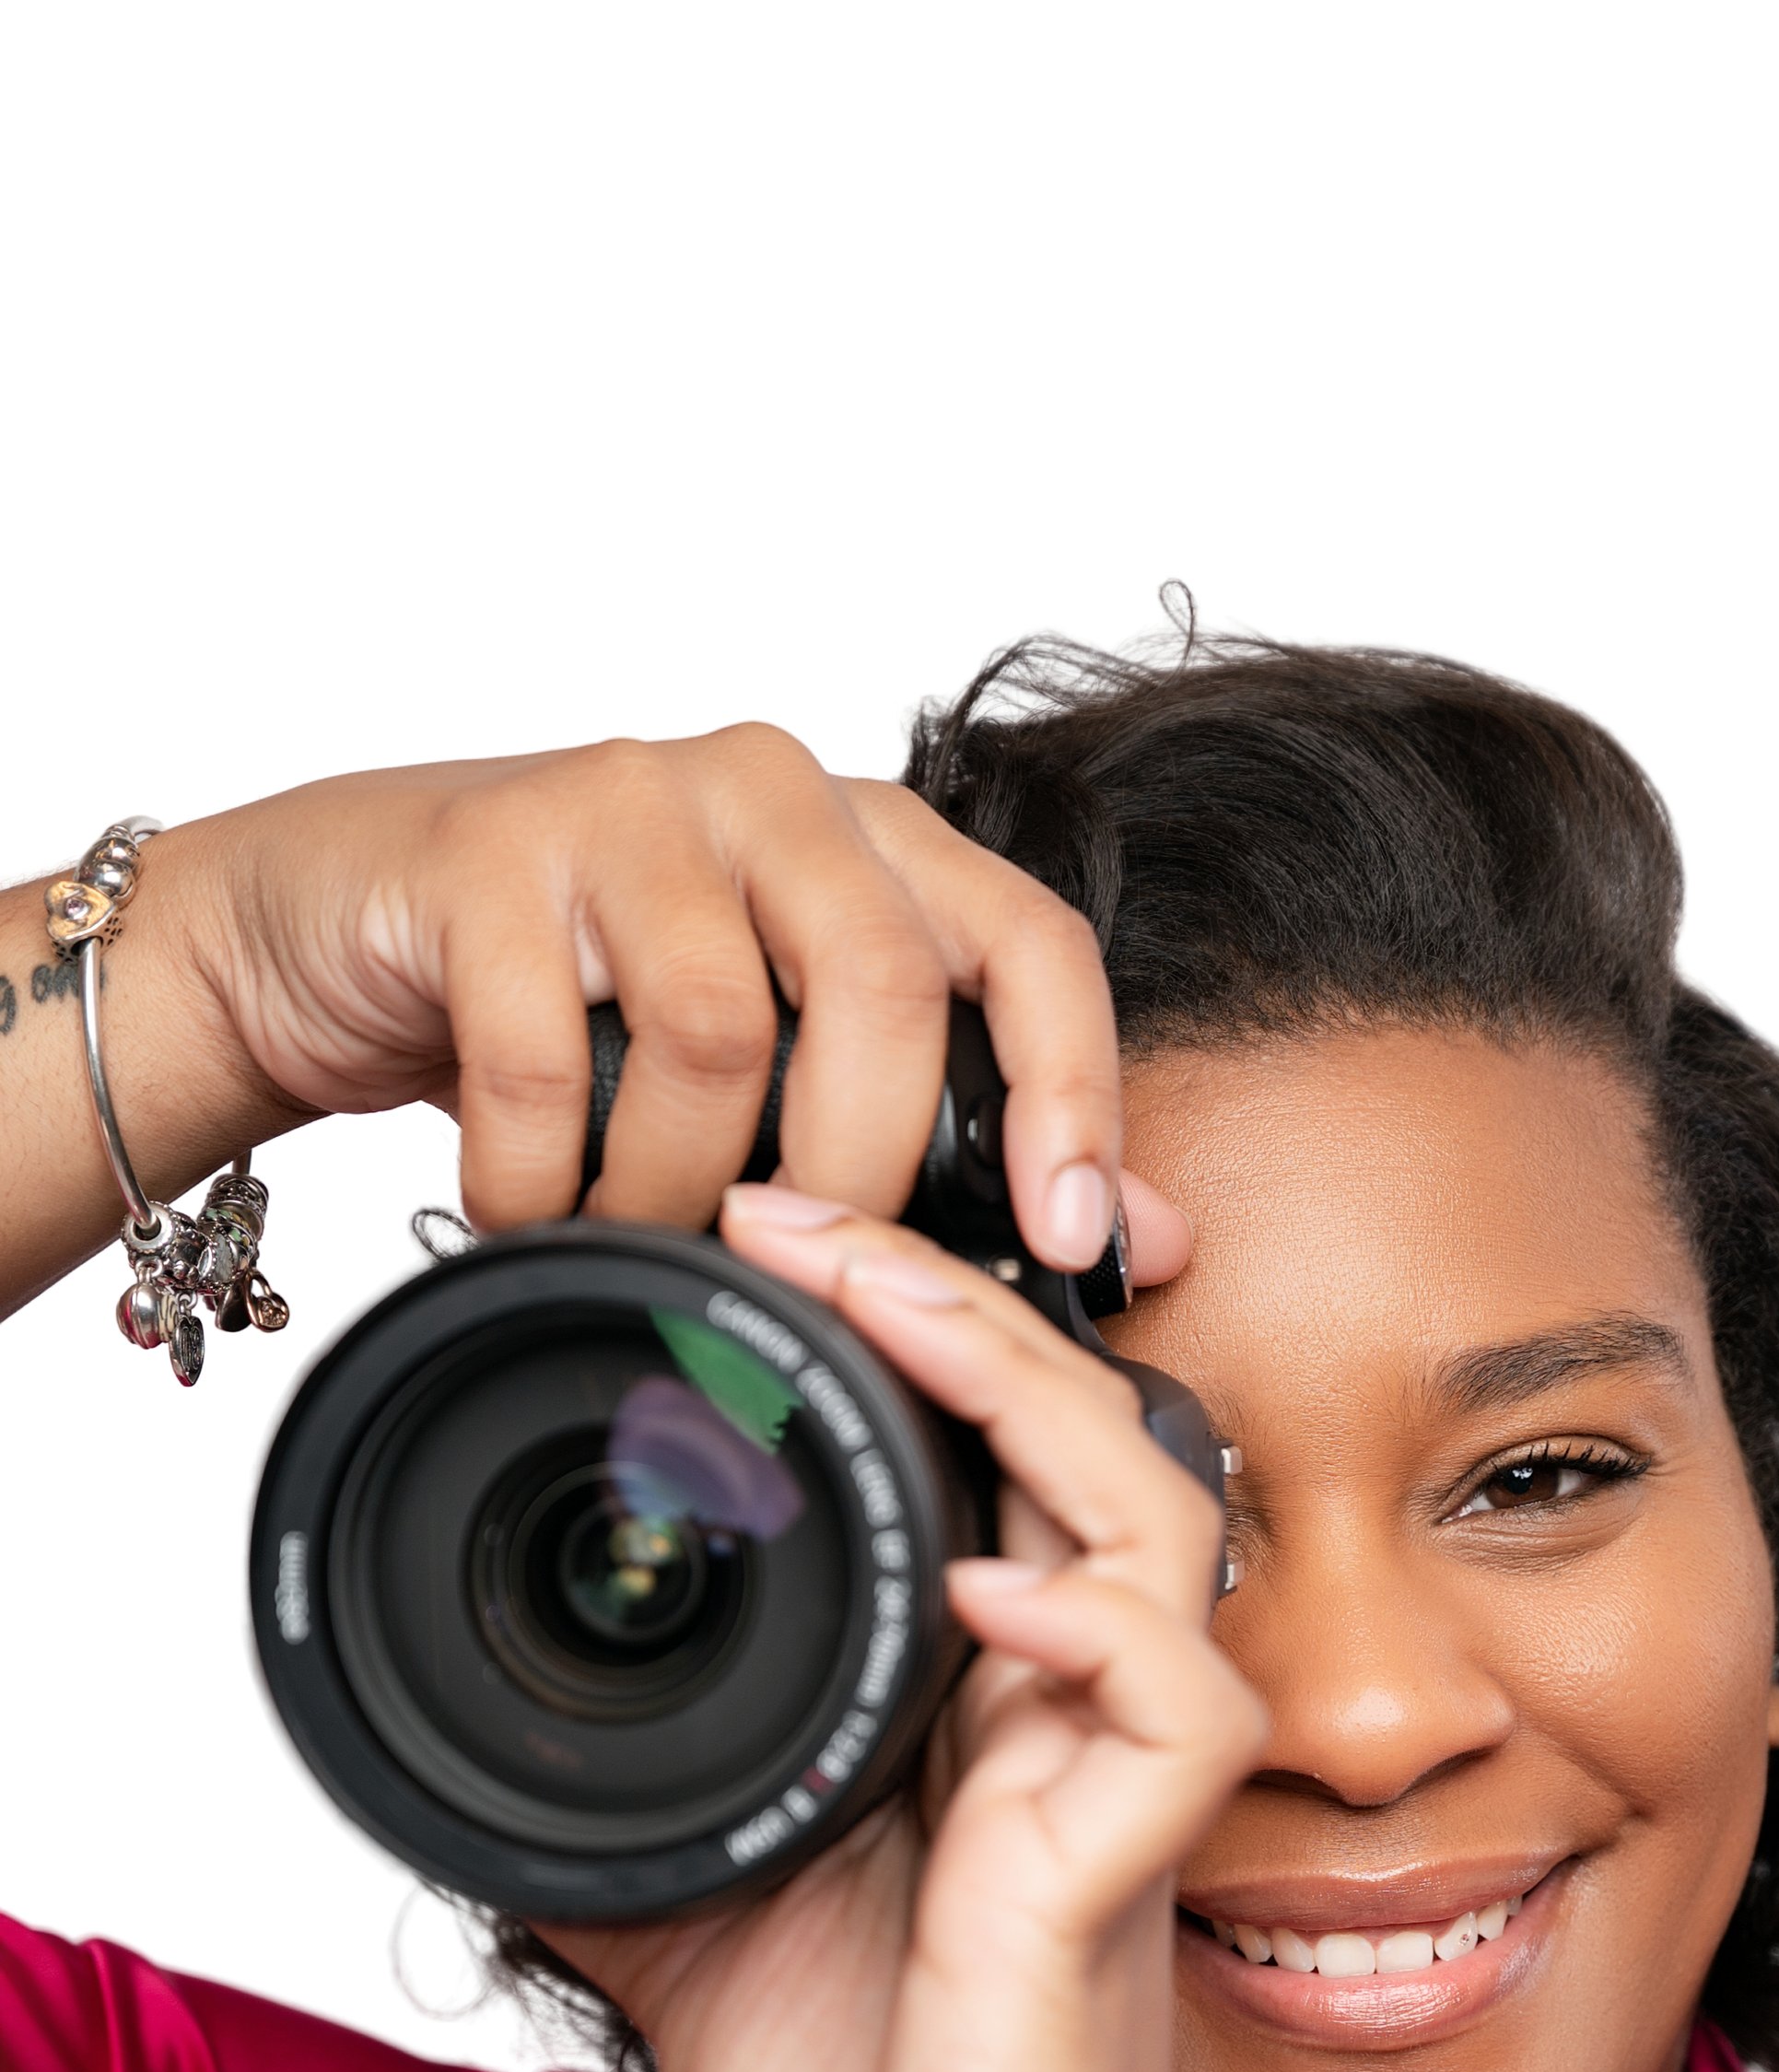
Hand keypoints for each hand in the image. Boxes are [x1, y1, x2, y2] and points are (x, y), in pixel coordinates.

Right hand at [2, 728, 1190, 1308]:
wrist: (342, 929)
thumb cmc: (583, 1003)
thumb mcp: (779, 1069)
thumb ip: (951, 1140)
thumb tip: (1143, 1241)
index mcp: (870, 841)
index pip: (1029, 946)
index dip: (1072, 1096)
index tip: (1069, 1242)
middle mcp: (768, 793)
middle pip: (882, 996)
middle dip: (853, 1178)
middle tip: (794, 1278)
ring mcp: (628, 803)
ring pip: (719, 1037)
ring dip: (675, 1191)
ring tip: (631, 1240)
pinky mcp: (490, 852)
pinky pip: (546, 1063)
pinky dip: (538, 1180)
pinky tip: (525, 1208)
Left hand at [544, 1190, 1265, 2071]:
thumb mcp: (701, 1940)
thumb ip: (646, 1822)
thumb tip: (506, 1753)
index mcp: (984, 1722)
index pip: (993, 1470)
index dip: (912, 1340)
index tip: (763, 1256)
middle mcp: (1064, 1732)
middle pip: (1086, 1435)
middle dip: (955, 1301)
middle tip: (805, 1213)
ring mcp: (1108, 1798)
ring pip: (1158, 1515)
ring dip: (1029, 1391)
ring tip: (895, 1308)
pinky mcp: (1124, 1883)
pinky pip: (1175, 1700)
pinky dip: (1089, 1622)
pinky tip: (990, 1590)